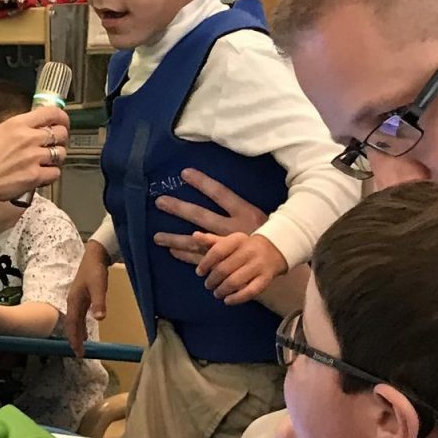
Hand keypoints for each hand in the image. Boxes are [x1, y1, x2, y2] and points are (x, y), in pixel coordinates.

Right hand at [0, 105, 68, 206]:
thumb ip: (20, 128)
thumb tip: (37, 126)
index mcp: (18, 124)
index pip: (51, 113)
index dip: (62, 117)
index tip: (62, 122)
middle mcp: (29, 138)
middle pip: (61, 133)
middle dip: (61, 139)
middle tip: (55, 144)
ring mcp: (34, 158)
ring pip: (61, 153)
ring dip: (57, 157)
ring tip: (47, 161)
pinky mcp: (35, 176)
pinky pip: (56, 172)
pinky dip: (52, 174)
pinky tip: (43, 173)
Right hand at [65, 242, 109, 357]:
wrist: (94, 255)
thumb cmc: (95, 270)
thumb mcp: (99, 286)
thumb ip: (99, 302)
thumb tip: (99, 319)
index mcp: (74, 302)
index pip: (73, 325)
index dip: (74, 339)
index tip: (78, 353)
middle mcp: (72, 302)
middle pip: (71, 325)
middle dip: (74, 339)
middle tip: (79, 354)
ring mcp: (75, 300)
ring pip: (74, 321)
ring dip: (77, 333)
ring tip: (80, 346)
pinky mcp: (81, 297)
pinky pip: (78, 316)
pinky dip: (80, 326)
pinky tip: (85, 331)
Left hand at [153, 168, 269, 265]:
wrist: (280, 262)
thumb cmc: (270, 235)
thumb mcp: (259, 217)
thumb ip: (240, 208)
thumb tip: (220, 193)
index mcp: (244, 212)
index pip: (220, 193)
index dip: (203, 182)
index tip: (184, 173)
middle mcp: (233, 229)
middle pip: (201, 215)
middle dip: (179, 208)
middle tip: (160, 202)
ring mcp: (227, 249)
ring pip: (196, 242)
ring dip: (175, 239)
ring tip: (157, 237)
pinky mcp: (224, 264)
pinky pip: (200, 260)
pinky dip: (185, 256)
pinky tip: (172, 251)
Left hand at [196, 232, 286, 303]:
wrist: (275, 249)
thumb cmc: (245, 247)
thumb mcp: (230, 241)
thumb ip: (211, 240)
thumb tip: (195, 236)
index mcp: (238, 240)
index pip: (217, 251)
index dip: (205, 263)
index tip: (199, 272)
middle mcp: (249, 251)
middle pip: (224, 269)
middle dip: (212, 279)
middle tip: (208, 285)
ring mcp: (258, 266)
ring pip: (235, 281)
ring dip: (222, 290)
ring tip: (217, 293)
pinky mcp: (265, 279)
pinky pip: (250, 292)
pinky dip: (237, 298)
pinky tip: (227, 301)